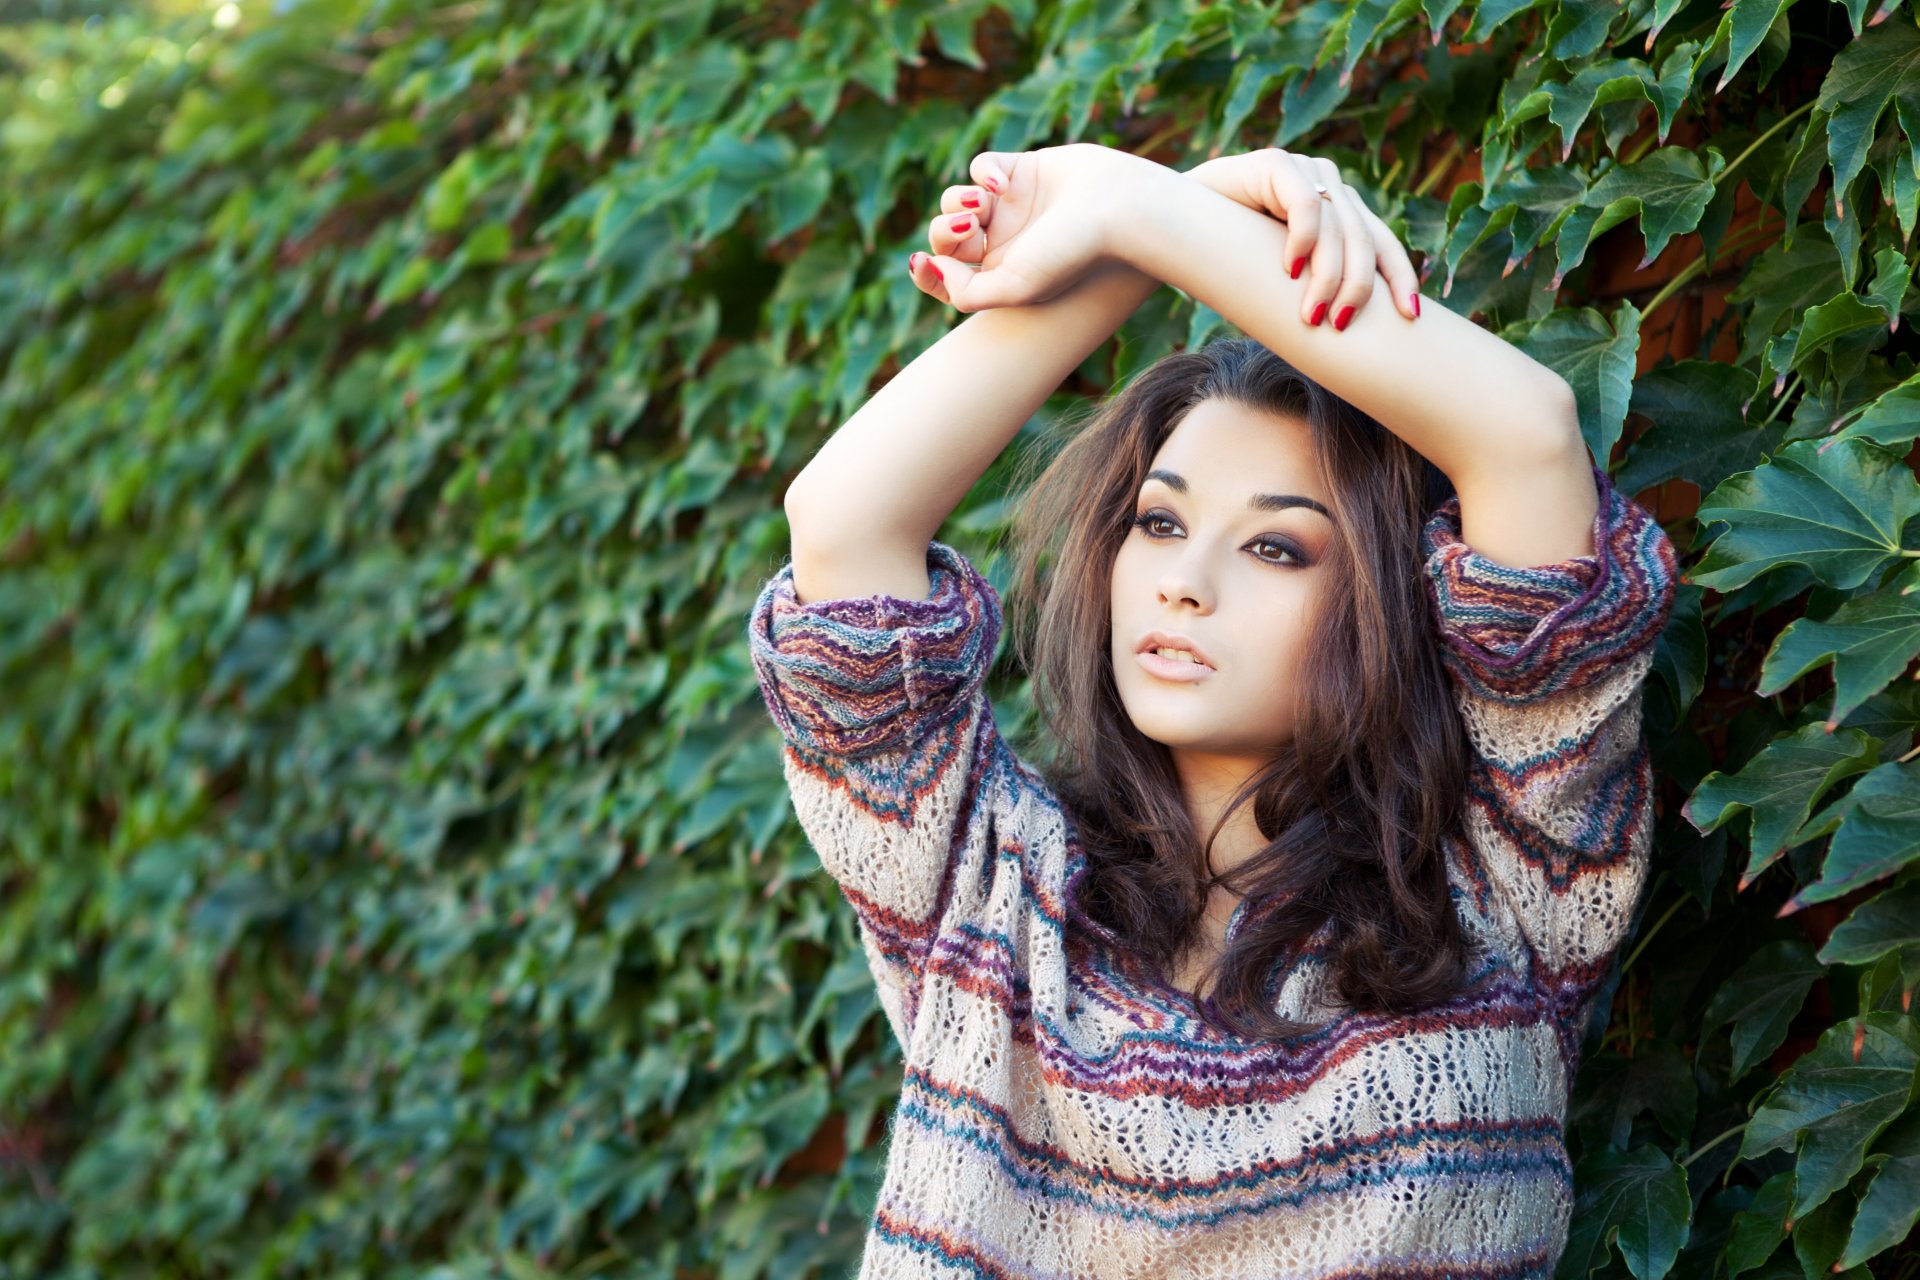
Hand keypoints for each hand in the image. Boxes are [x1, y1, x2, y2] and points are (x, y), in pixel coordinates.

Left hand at [907, 143, 1154, 312]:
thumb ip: (966, 291)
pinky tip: (1002, 184)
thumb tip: (935, 266)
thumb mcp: (1013, 288)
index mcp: (1000, 276)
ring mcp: (1011, 206)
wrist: (1118, 208)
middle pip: (945, 235)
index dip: (925, 272)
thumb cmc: (1070, 252)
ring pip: (956, 200)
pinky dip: (982, 172)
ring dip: (956, 201)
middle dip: (944, 231)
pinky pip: (981, 167)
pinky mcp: (1021, 170)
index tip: (920, 262)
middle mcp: (1004, 243)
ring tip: (981, 206)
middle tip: (969, 229)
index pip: (946, 276)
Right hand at [1184, 149, 1421, 326]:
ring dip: (1327, 277)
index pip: (1383, 244)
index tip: (1411, 317)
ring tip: (1310, 314)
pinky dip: (1303, 241)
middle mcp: (1331, 186)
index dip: (1401, 278)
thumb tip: (1353, 336)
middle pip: (1366, 239)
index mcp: (1341, 212)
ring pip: (1337, 228)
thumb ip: (1314, 289)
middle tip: (1338, 325)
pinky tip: (1289, 269)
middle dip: (1357, 288)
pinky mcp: (1277, 163)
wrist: (1171, 224)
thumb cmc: (1225, 260)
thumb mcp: (1281, 279)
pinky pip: (1305, 204)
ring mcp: (1306, 170)